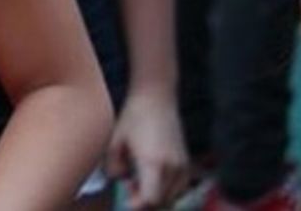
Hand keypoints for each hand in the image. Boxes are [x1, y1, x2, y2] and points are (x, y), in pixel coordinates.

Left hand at [105, 89, 187, 208]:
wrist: (156, 99)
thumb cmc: (133, 118)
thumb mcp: (115, 141)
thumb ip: (113, 166)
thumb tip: (120, 180)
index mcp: (153, 163)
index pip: (151, 199)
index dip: (138, 205)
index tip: (127, 201)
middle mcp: (172, 168)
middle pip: (162, 202)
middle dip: (145, 202)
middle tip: (130, 188)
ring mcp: (182, 166)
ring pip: (172, 198)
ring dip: (157, 198)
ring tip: (139, 182)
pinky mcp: (186, 163)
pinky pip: (180, 189)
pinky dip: (167, 192)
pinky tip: (153, 179)